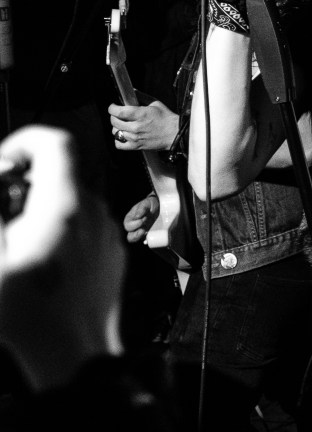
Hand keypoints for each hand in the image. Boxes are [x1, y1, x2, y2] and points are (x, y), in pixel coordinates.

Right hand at [0, 125, 124, 391]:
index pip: (54, 142)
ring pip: (70, 199)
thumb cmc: (30, 315)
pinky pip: (84, 225)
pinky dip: (59, 228)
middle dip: (24, 182)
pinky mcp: (111, 253)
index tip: (3, 164)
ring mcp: (105, 232)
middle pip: (59, 171)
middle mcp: (91, 211)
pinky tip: (40, 260)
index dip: (24, 142)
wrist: (74, 359)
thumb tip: (1, 181)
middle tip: (2, 211)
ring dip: (39, 208)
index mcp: (63, 204)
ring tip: (16, 243)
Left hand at [108, 100, 178, 151]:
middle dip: (113, 116)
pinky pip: (119, 144)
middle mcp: (136, 127)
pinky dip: (118, 139)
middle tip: (118, 114)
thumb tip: (131, 90)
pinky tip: (123, 135)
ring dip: (117, 127)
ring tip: (123, 124)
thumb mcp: (155, 103)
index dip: (112, 108)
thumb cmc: (166, 118)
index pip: (119, 112)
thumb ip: (141, 97)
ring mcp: (135, 138)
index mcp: (141, 114)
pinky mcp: (136, 146)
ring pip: (116, 132)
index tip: (113, 106)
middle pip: (115, 122)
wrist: (174, 134)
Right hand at [122, 194, 159, 244]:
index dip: (134, 224)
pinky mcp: (147, 235)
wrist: (158, 206)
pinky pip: (145, 241)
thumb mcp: (145, 204)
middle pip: (130, 236)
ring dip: (140, 238)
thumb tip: (137, 216)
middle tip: (144, 229)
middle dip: (136, 234)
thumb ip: (142, 209)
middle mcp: (133, 227)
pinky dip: (147, 240)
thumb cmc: (148, 205)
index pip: (128, 225)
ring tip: (146, 233)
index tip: (142, 220)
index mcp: (129, 219)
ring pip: (135, 240)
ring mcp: (140, 232)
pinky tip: (151, 237)